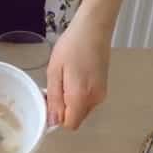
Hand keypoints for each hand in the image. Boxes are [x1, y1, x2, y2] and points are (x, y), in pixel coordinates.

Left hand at [46, 14, 110, 129]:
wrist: (94, 28)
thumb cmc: (71, 46)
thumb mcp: (55, 71)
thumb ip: (54, 98)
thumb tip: (53, 122)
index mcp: (81, 97)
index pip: (70, 124)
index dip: (56, 118)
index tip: (48, 101)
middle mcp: (95, 100)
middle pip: (76, 117)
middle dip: (63, 109)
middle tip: (54, 86)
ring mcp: (102, 94)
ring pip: (81, 110)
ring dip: (70, 101)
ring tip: (64, 78)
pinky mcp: (103, 88)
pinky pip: (87, 100)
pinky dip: (78, 95)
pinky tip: (74, 76)